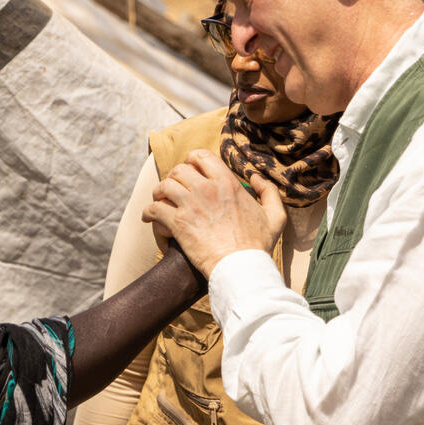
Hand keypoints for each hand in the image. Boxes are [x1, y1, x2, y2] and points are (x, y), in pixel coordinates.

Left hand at [141, 149, 285, 277]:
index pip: (202, 157)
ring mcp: (190, 205)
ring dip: (159, 192)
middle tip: (173, 188)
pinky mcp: (178, 223)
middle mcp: (207, 189)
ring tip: (159, 201)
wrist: (241, 268)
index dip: (192, 160)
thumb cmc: (258, 245)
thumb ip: (268, 192)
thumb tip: (256, 177)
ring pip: (164, 186)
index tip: (191, 169)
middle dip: (173, 176)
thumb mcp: (275, 216)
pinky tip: (149, 218)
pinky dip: (148, 212)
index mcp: (227, 183)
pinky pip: (154, 209)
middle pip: (179, 170)